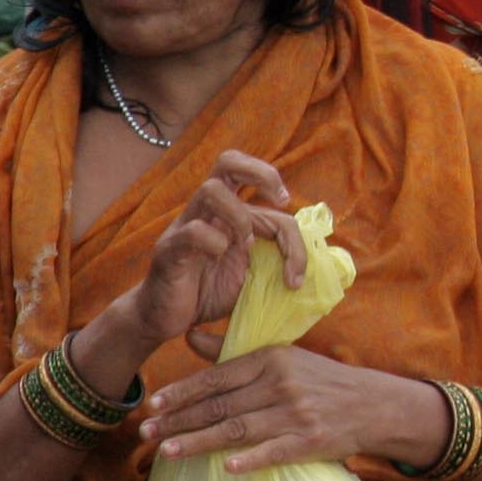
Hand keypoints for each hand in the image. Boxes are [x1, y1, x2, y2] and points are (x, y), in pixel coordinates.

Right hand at [101, 151, 308, 364]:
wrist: (163, 319)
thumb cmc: (208, 292)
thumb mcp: (252, 273)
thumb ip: (276, 257)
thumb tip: (317, 255)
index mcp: (229, 213)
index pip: (267, 195)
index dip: (293, 234)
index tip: (296, 274)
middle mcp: (207, 212)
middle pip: (229, 161)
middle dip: (263, 173)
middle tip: (280, 201)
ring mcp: (184, 227)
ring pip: (211, 189)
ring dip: (240, 216)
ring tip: (242, 245)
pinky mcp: (168, 250)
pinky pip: (193, 231)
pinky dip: (214, 243)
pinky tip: (217, 259)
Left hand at [142, 344, 441, 473]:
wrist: (374, 404)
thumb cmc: (321, 381)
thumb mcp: (283, 356)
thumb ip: (233, 353)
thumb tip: (189, 337)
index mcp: (271, 359)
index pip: (216, 378)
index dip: (182, 393)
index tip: (154, 405)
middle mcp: (281, 384)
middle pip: (219, 406)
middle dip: (178, 421)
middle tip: (146, 434)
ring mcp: (296, 414)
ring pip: (236, 430)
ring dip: (198, 442)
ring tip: (166, 453)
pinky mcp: (310, 441)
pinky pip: (273, 451)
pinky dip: (249, 459)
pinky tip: (225, 468)